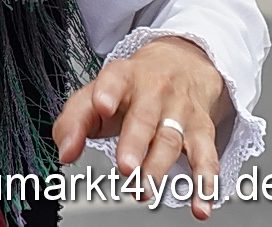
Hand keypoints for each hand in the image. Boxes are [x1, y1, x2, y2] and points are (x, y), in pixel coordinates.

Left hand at [53, 37, 231, 218]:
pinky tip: (199, 205)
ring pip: (171, 140)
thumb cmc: (129, 88)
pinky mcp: (202, 131)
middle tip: (125, 167)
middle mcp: (155, 91)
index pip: (114, 80)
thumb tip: (65, 153)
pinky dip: (204, 185)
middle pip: (144, 117)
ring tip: (144, 191)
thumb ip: (73, 121)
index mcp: (123, 76)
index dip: (108, 92)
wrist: (183, 65)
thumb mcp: (95, 93)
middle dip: (135, 143)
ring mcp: (180, 111)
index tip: (101, 107)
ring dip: (158, 168)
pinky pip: (205, 159)